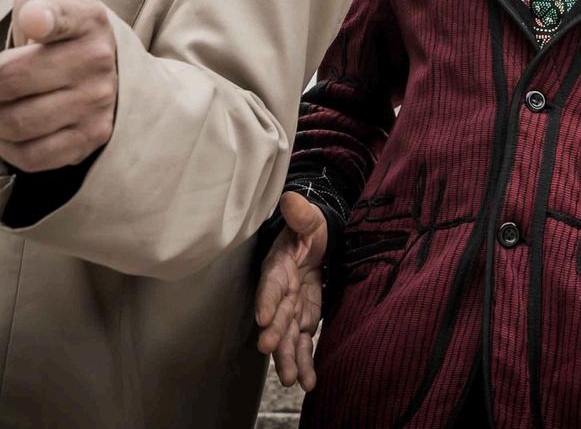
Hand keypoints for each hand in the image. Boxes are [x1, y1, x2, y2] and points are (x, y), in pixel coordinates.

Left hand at [0, 0, 118, 171]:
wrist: (117, 81)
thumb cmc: (68, 29)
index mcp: (85, 17)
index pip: (64, 17)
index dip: (44, 19)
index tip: (33, 21)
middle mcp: (96, 60)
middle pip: (7, 80)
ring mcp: (97, 103)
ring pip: (13, 121)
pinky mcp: (92, 139)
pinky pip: (31, 154)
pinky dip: (11, 146)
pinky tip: (17, 129)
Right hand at [256, 192, 329, 389]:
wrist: (317, 241)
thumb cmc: (310, 228)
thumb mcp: (309, 218)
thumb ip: (300, 214)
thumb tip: (291, 199)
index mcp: (279, 266)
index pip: (271, 283)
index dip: (267, 298)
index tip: (264, 317)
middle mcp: (281, 291)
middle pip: (277, 315)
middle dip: (273, 333)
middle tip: (269, 350)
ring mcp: (292, 307)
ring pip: (288, 335)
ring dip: (288, 357)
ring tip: (293, 380)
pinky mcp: (304, 318)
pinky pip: (303, 342)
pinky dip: (306, 361)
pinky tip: (309, 382)